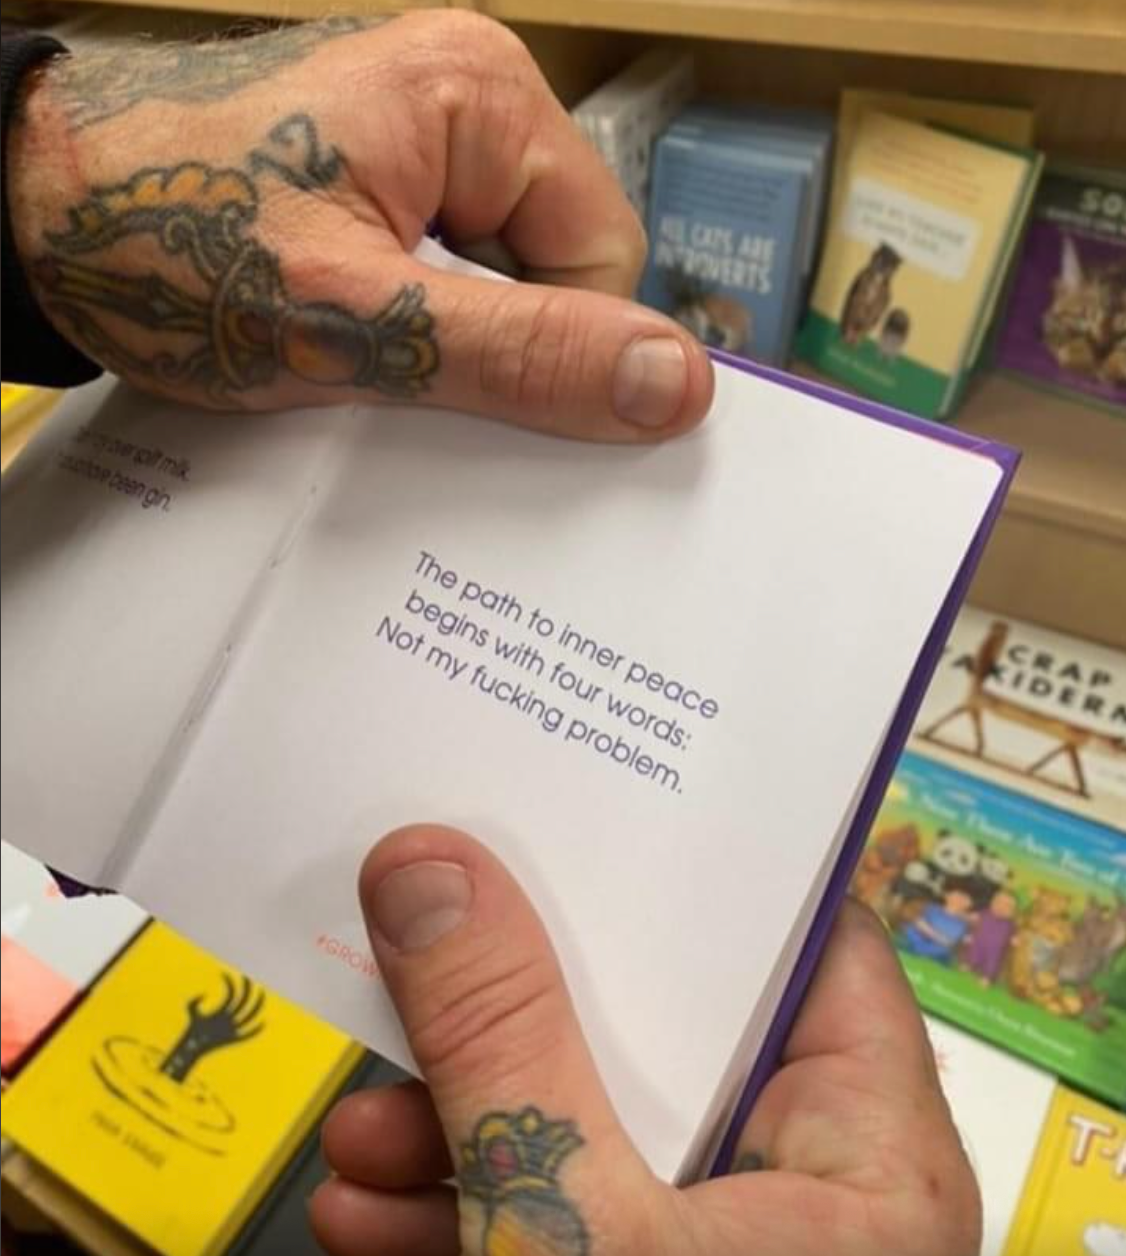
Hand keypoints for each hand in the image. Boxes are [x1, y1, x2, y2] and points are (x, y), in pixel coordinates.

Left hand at [7, 14, 712, 438]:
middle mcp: (466, 93)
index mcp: (483, 93)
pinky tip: (356, 342)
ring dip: (455, 341)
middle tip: (403, 381)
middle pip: (562, 263)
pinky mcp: (380, 170)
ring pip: (506, 274)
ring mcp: (419, 130)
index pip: (606, 255)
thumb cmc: (168, 248)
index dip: (560, 349)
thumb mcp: (359, 323)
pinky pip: (449, 267)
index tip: (473, 397)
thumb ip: (523, 355)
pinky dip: (419, 324)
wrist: (25, 213)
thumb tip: (679, 386)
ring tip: (366, 358)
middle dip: (502, 344)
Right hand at [310, 825, 981, 1255]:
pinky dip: (464, 1216)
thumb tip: (429, 860)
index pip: (812, 943)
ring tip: (364, 1116)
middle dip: (526, 1011)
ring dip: (465, 1126)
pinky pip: (556, 1228)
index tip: (603, 804)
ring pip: (593, 1137)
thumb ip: (505, 1039)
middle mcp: (806, 1191)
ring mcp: (719, 1253)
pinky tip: (367, 1211)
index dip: (712, 868)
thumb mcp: (573, 1225)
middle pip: (668, 1035)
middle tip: (429, 946)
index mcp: (863, 1148)